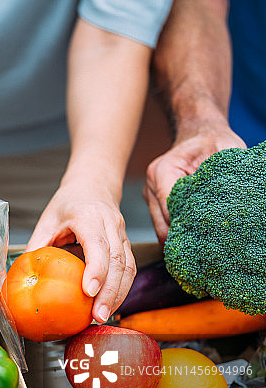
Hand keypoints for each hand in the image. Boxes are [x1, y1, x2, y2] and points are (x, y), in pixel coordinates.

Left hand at [27, 184, 134, 322]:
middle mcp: (110, 224)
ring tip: (103, 316)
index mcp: (88, 215)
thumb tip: (21, 274)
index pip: (97, 244)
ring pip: (128, 267)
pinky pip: (129, 268)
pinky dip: (121, 289)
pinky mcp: (127, 244)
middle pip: (118, 260)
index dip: (96, 269)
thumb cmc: (68, 203)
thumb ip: (37, 245)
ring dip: (118, 294)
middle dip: (109, 291)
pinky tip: (110, 305)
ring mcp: (123, 234)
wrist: (93, 186)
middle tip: (97, 316)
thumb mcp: (47, 221)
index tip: (89, 291)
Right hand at [144, 126, 244, 242]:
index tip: (208, 237)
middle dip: (182, 238)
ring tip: (201, 250)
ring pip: (161, 228)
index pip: (170, 207)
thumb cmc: (213, 141)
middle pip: (161, 223)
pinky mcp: (155, 204)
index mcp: (163, 170)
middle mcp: (151, 185)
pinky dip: (178, 233)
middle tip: (205, 251)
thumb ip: (225, 176)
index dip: (187, 224)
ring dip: (179, 238)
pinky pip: (164, 224)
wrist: (200, 135)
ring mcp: (151, 196)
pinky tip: (195, 240)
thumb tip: (237, 203)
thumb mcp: (226, 152)